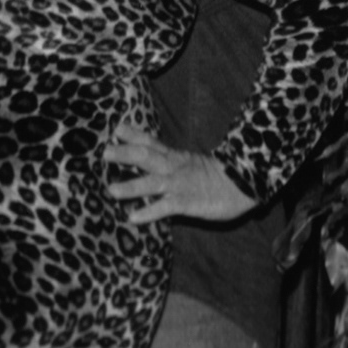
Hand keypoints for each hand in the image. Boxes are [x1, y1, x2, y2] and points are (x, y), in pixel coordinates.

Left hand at [102, 123, 257, 224]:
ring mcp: (179, 184)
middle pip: (146, 156)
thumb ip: (169, 160)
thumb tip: (146, 158)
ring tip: (111, 190)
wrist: (243, 183)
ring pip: (152, 182)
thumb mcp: (190, 162)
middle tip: (104, 152)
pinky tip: (133, 218)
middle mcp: (173, 167)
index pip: (150, 141)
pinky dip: (149, 212)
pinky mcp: (187, 202)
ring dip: (131, 186)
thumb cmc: (215, 175)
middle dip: (124, 154)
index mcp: (174, 156)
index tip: (114, 129)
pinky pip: (165, 207)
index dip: (132, 135)